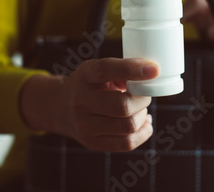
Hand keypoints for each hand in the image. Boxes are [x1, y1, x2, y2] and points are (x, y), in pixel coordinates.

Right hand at [21, 58, 157, 151]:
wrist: (59, 106)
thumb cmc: (89, 84)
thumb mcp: (97, 70)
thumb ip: (121, 71)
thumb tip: (150, 76)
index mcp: (84, 75)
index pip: (106, 70)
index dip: (132, 69)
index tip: (154, 69)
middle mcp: (81, 101)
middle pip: (122, 106)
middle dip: (143, 99)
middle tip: (145, 94)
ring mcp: (85, 125)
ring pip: (128, 126)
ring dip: (142, 115)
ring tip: (140, 108)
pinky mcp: (92, 142)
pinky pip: (126, 144)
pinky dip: (143, 133)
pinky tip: (144, 123)